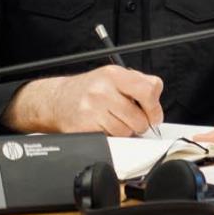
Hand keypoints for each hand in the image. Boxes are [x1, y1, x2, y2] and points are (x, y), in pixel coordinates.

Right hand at [2, 65, 164, 135]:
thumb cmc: (89, 90)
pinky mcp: (84, 128)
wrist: (56, 100)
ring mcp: (92, 109)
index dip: (155, 108)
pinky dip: (111, 137)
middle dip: (139, 123)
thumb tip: (156, 107)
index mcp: (114, 75)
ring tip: (114, 120)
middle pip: (140, 118)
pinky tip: (103, 126)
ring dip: (124, 131)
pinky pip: (111, 139)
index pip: (148, 91)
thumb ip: (139, 85)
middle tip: (130, 119)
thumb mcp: (114, 77)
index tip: (153, 115)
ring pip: (126, 132)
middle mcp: (102, 90)